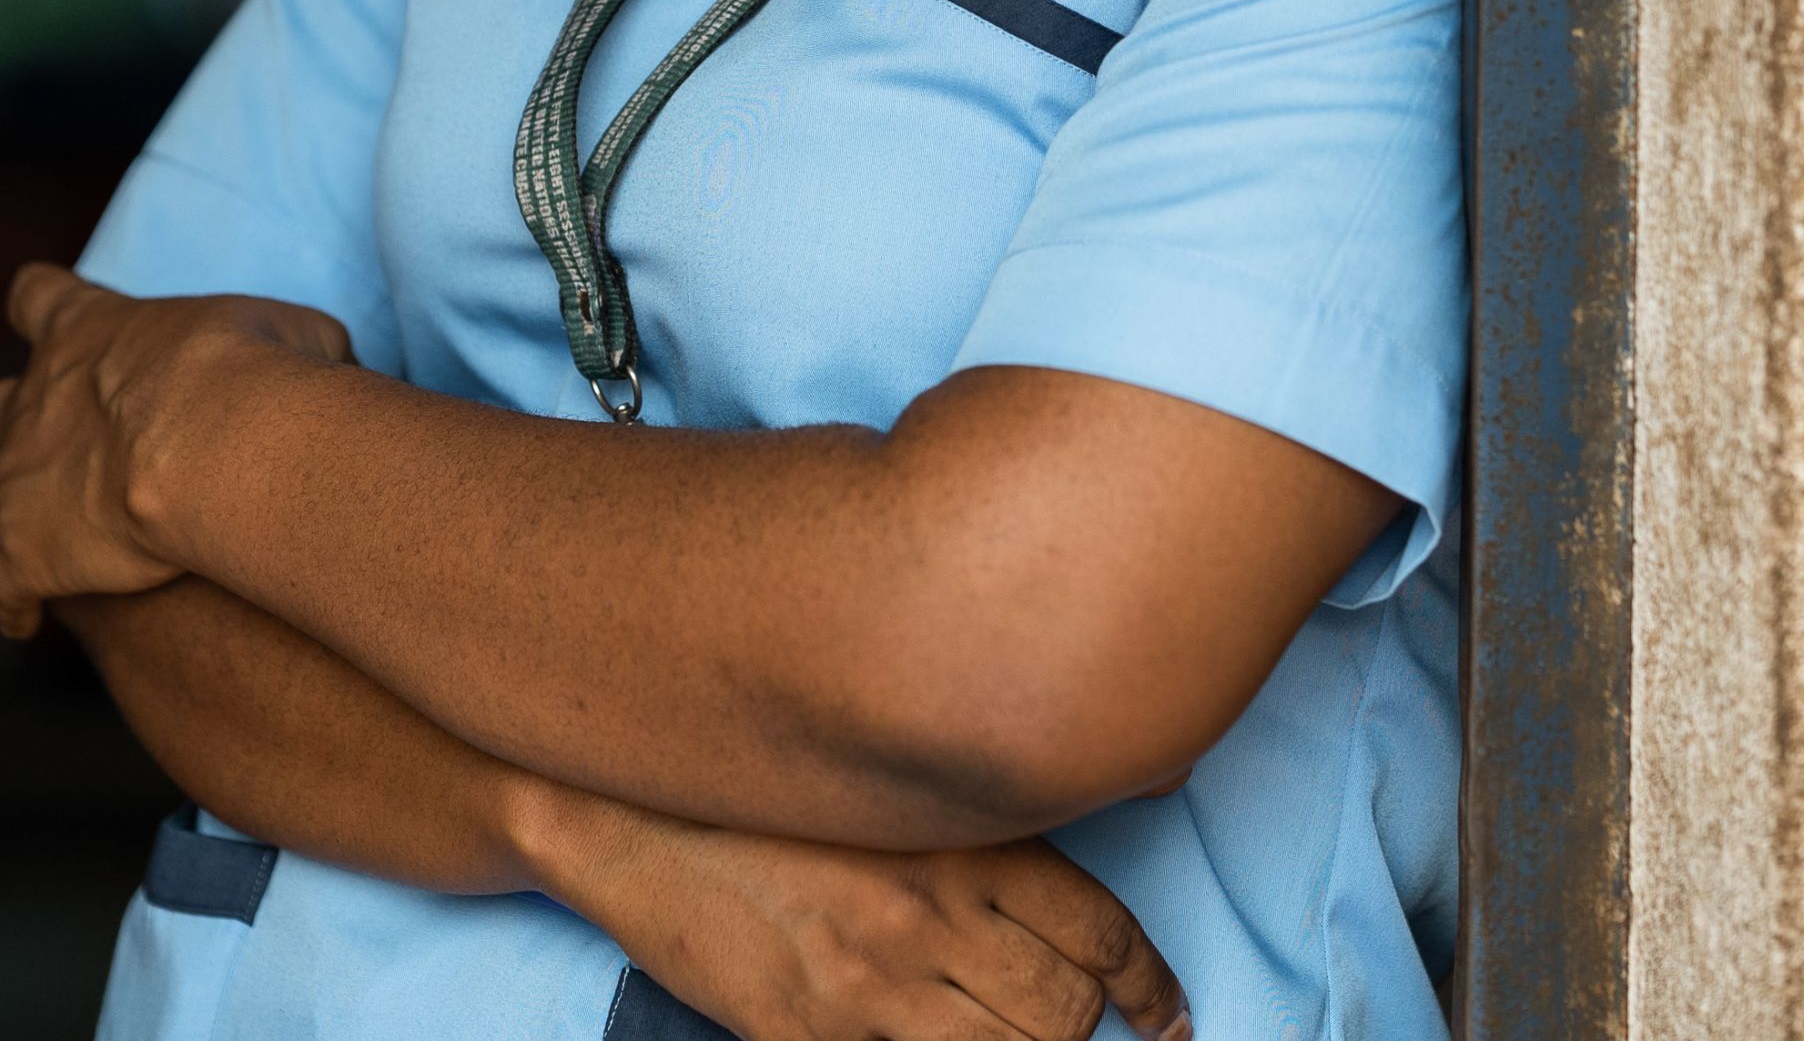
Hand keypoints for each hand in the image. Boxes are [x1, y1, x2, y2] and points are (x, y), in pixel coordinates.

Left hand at [0, 264, 350, 639]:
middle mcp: (33, 400)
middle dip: (2, 428)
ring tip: (11, 541)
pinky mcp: (22, 551)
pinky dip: (10, 600)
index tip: (41, 310)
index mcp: (87, 329)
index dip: (41, 306)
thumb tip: (331, 368)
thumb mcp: (292, 334)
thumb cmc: (257, 375)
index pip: (38, 298)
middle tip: (33, 448)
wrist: (211, 445)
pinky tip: (22, 617)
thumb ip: (288, 347)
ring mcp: (16, 478)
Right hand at [530, 797, 1189, 1040]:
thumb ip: (989, 821)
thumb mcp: (896, 787)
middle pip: (1063, 1012)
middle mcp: (927, 916)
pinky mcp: (809, 1039)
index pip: (1098, 932)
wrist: (634, 820)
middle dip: (1086, 1032)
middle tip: (1086, 1030)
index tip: (1168, 1016)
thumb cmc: (774, 795)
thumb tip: (1113, 829)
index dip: (1149, 986)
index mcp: (960, 839)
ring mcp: (867, 990)